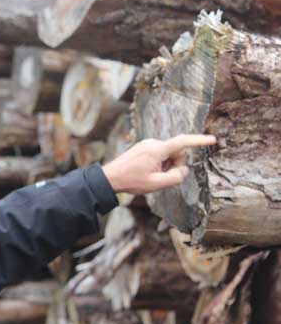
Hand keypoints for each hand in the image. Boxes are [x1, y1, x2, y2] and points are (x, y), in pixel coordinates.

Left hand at [102, 134, 216, 194]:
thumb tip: (183, 170)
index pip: (183, 142)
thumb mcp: (156, 184)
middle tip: (160, 177)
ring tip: (150, 175)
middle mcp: (153, 143)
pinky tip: (147, 172)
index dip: (199, 141)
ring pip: (169, 155)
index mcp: (157, 150)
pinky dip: (159, 164)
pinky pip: (160, 155)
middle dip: (174, 165)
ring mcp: (148, 144)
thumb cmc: (131, 181)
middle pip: (177, 152)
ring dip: (166, 166)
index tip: (212, 139)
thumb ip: (175, 177)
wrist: (110, 177)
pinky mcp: (144, 147)